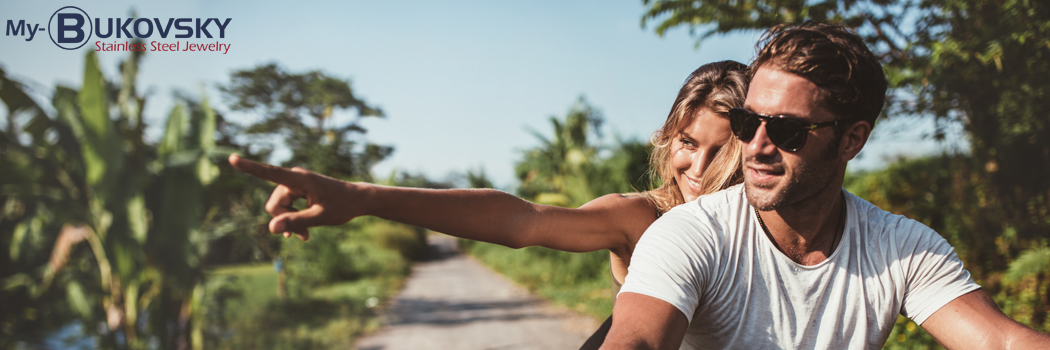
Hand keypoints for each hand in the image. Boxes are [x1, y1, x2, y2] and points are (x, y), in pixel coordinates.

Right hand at [227, 154, 366, 240]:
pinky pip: (284, 207)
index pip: (270, 173)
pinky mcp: (297, 191)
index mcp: (300, 179)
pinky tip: (301, 233)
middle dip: (284, 220)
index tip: (232, 158)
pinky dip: (291, 219)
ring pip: (278, 208)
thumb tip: (271, 228)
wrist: (357, 200)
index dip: (250, 168)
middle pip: (273, 205)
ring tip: (305, 236)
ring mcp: (295, 185)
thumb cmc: (342, 206)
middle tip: (302, 236)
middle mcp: (294, 178)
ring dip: (289, 222)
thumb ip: (296, 222)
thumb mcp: (320, 218)